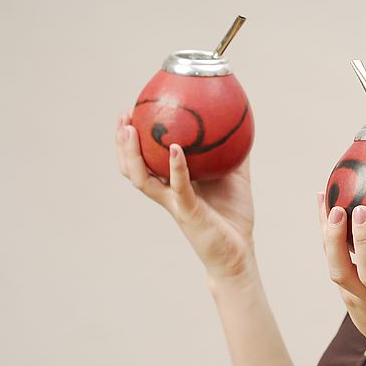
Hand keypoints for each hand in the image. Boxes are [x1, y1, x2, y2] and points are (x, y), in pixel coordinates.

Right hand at [115, 112, 254, 278]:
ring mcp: (174, 204)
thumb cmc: (234, 216)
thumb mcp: (237, 177)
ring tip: (131, 129)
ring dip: (133, 154)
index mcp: (173, 185)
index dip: (134, 140)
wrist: (238, 252)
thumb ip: (236, 154)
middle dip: (122, 143)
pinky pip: (179, 188)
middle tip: (122, 117)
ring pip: (143, 179)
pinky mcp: (188, 213)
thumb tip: (243, 124)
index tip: (132, 112)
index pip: (145, 160)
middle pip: (132, 168)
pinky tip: (176, 149)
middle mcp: (167, 194)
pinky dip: (176, 168)